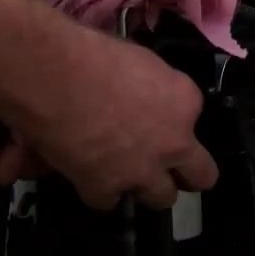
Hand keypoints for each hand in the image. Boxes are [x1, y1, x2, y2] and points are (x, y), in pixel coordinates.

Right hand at [14, 35, 218, 210]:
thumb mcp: (140, 60)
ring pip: (162, 198)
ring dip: (147, 188)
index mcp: (185, 101)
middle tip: (169, 169)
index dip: (173, 120)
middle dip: (187, 174)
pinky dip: (99, 191)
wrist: (54, 77)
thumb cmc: (94, 53)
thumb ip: (152, 85)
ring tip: (126, 176)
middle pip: (200, 176)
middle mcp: (173, 143)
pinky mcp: (106, 188)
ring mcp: (142, 171)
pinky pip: (110, 202)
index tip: (156, 116)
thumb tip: (140, 91)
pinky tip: (87, 176)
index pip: (193, 118)